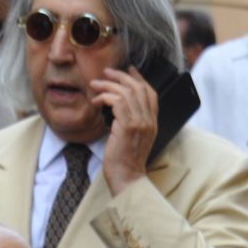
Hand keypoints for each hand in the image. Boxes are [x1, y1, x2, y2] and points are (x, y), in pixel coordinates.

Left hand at [90, 67, 158, 192]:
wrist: (127, 178)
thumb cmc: (125, 161)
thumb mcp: (132, 138)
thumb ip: (131, 122)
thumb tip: (117, 107)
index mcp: (152, 122)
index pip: (151, 92)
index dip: (139, 78)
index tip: (128, 70)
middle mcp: (149, 120)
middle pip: (138, 88)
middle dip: (121, 76)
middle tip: (106, 72)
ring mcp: (140, 122)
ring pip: (126, 92)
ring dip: (108, 85)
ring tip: (94, 84)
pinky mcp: (127, 126)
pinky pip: (116, 101)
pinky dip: (104, 97)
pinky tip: (95, 101)